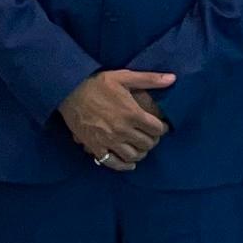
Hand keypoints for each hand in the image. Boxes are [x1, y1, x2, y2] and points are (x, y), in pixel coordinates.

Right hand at [59, 70, 175, 169]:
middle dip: (153, 140)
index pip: (157, 129)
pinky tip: (130, 163)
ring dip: (141, 152)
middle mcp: (123, 130)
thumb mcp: (124, 76)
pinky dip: (124, 166)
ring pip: (133, 155)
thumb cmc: (97, 83)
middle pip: (147, 144)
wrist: (69, 92)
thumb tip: (172, 79)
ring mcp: (109, 141)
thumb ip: (150, 79)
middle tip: (151, 136)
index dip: (162, 128)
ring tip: (141, 147)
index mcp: (132, 114)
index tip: (161, 126)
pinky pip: (113, 163)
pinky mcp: (96, 147)